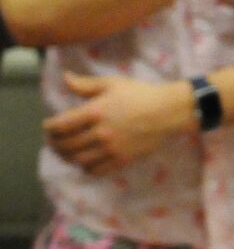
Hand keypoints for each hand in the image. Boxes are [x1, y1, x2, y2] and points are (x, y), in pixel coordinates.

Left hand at [44, 73, 193, 175]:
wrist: (169, 111)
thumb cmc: (141, 94)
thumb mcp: (112, 83)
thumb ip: (86, 84)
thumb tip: (65, 78)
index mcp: (95, 111)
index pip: (60, 126)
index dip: (49, 128)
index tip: (49, 127)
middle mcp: (101, 132)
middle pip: (66, 145)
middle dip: (55, 144)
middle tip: (54, 142)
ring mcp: (112, 148)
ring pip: (79, 160)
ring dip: (68, 158)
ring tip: (67, 153)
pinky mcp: (124, 159)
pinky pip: (97, 170)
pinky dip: (86, 168)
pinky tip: (86, 162)